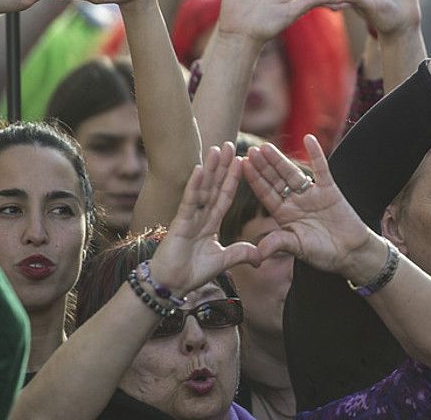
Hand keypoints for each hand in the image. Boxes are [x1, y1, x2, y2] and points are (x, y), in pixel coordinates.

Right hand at [146, 143, 258, 294]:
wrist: (170, 286)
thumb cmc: (190, 273)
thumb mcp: (222, 261)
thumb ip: (240, 254)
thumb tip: (260, 256)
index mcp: (210, 222)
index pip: (225, 196)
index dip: (234, 179)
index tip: (242, 161)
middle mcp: (200, 216)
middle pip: (215, 186)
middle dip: (222, 166)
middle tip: (229, 144)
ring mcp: (189, 217)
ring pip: (203, 188)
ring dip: (210, 168)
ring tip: (216, 148)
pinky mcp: (180, 223)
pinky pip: (189, 201)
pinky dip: (195, 185)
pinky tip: (200, 169)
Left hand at [243, 134, 375, 275]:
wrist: (351, 253)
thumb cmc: (323, 253)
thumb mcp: (298, 248)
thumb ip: (278, 244)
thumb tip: (257, 254)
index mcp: (284, 214)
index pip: (266, 194)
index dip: (255, 180)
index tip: (242, 166)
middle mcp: (295, 201)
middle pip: (276, 180)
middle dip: (263, 166)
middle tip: (250, 150)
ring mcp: (311, 194)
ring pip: (293, 173)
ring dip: (280, 160)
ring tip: (266, 146)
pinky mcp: (329, 190)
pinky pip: (321, 169)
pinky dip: (316, 154)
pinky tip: (308, 139)